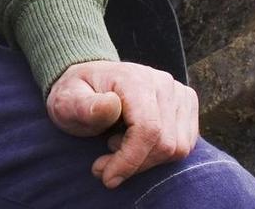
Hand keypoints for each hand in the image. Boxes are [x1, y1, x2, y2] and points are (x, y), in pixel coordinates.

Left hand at [46, 60, 198, 188]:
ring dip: (146, 161)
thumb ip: (84, 106)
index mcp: (135, 78)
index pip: (147, 129)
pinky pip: (184, 146)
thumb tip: (111, 107)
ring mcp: (179, 94)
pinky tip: (135, 145)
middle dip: (133, 164)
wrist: (92, 82)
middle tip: (103, 165)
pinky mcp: (187, 106)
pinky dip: (159, 156)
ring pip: (177, 149)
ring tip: (118, 148)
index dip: (130, 160)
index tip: (107, 176)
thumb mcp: (66, 101)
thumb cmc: (77, 95)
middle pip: (164, 143)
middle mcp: (163, 83)